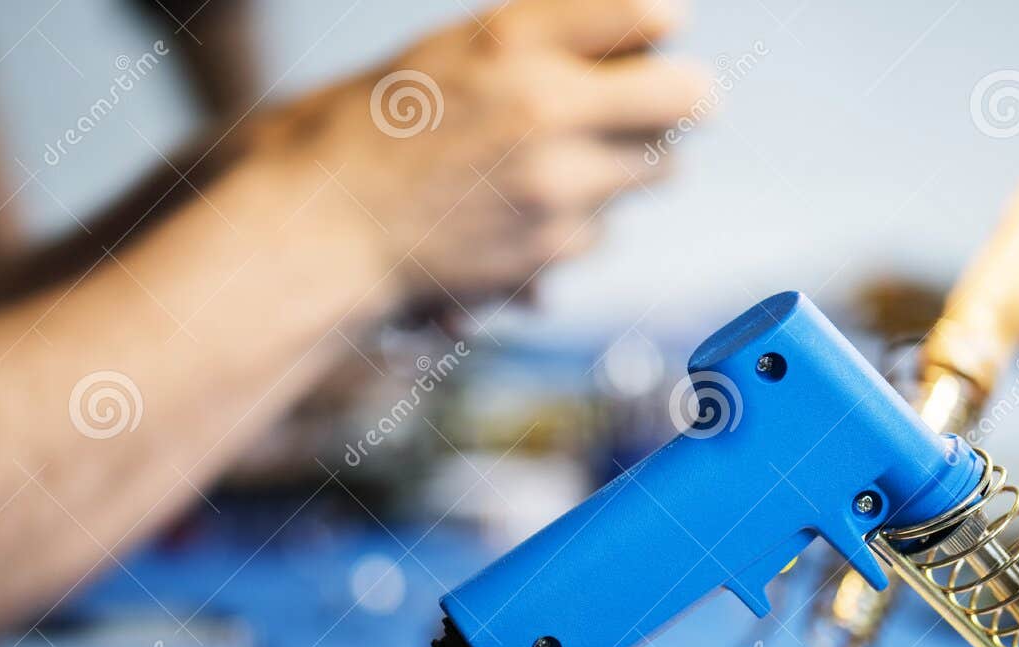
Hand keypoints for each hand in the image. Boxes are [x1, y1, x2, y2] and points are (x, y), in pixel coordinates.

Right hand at [278, 0, 706, 304]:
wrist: (331, 228)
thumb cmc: (385, 130)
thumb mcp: (459, 47)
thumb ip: (552, 34)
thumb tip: (654, 32)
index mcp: (514, 39)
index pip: (653, 15)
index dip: (661, 32)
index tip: (654, 42)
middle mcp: (543, 108)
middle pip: (687, 98)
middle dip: (675, 101)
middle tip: (643, 106)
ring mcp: (555, 187)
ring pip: (659, 170)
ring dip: (630, 163)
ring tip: (562, 161)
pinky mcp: (554, 250)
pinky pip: (608, 228)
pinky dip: (582, 221)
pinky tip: (525, 212)